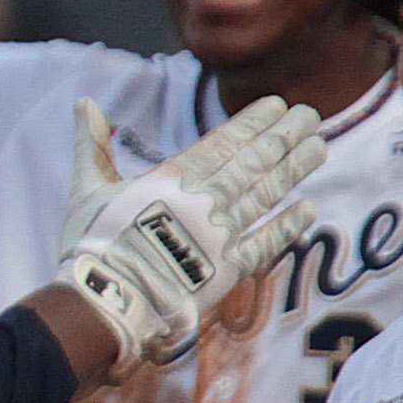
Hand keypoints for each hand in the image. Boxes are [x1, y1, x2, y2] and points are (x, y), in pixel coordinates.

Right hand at [57, 95, 322, 372]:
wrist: (109, 300)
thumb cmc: (93, 245)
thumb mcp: (87, 188)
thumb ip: (92, 145)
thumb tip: (84, 103)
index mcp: (172, 178)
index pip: (223, 141)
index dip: (253, 122)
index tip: (277, 105)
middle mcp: (204, 200)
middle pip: (254, 160)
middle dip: (284, 135)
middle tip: (309, 115)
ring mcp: (220, 234)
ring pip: (266, 193)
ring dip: (295, 168)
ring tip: (319, 146)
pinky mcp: (228, 269)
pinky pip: (265, 244)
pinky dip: (287, 226)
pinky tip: (307, 209)